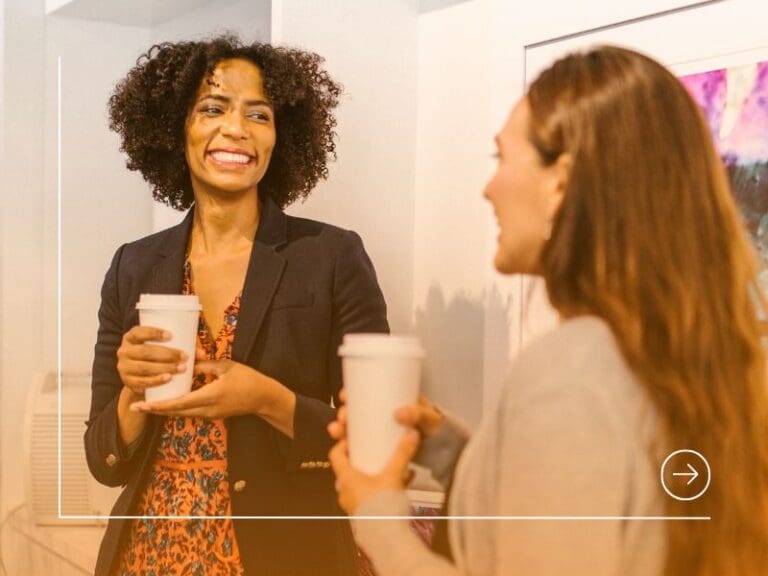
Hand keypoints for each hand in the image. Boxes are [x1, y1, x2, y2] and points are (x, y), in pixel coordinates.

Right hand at [116, 326, 187, 398]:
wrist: (140, 376)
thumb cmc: (156, 355)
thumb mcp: (165, 347)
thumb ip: (183, 347)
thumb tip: (202, 354)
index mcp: (131, 337)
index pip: (139, 332)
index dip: (153, 333)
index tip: (171, 335)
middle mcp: (124, 351)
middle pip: (145, 352)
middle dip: (166, 354)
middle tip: (185, 357)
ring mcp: (124, 367)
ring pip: (144, 367)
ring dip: (164, 368)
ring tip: (181, 368)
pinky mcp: (127, 382)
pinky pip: (141, 382)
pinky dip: (155, 381)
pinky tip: (168, 378)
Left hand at [130, 359, 270, 418]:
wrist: (264, 398)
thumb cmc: (248, 379)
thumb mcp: (226, 367)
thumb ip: (205, 366)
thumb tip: (186, 365)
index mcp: (210, 396)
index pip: (179, 403)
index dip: (158, 404)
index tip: (142, 404)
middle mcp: (207, 409)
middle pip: (176, 412)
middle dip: (155, 409)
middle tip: (136, 405)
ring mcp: (210, 414)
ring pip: (182, 413)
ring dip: (165, 410)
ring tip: (148, 404)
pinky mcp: (213, 415)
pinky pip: (190, 412)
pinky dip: (177, 408)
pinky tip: (169, 402)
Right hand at [327, 391, 443, 441]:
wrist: (443, 449)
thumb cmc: (436, 427)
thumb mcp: (428, 416)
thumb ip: (417, 413)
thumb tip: (398, 413)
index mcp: (393, 399)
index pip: (368, 392)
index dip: (352, 392)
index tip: (344, 395)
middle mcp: (383, 413)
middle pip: (357, 410)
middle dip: (345, 413)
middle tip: (342, 417)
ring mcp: (381, 430)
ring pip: (356, 427)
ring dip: (342, 428)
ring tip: (337, 431)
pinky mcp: (380, 445)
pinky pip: (361, 443)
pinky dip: (350, 445)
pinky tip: (343, 447)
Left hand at [329, 428, 419, 514]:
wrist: (386, 539)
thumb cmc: (382, 505)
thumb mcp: (393, 475)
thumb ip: (402, 454)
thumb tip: (411, 431)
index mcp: (346, 478)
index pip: (335, 455)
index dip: (342, 444)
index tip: (353, 437)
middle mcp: (345, 492)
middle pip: (347, 470)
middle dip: (360, 459)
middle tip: (373, 451)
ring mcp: (353, 505)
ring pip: (359, 485)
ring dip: (371, 475)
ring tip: (388, 468)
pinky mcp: (364, 516)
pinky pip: (369, 497)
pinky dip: (379, 489)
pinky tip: (399, 485)